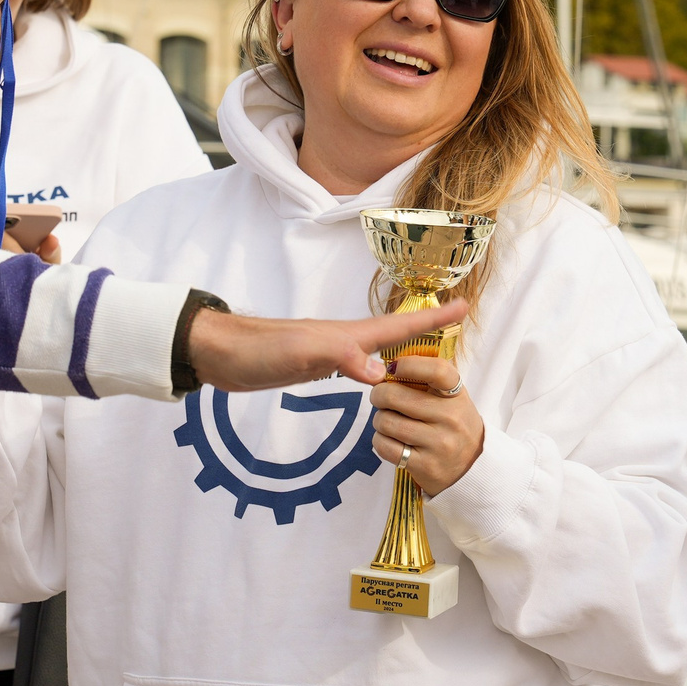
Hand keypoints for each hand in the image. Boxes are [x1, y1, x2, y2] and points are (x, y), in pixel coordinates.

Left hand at [186, 302, 469, 392]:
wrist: (221, 353)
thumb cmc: (260, 349)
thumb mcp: (303, 354)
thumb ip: (342, 359)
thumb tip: (382, 377)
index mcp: (350, 335)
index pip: (401, 326)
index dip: (433, 318)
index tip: (464, 304)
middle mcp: (345, 341)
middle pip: (396, 336)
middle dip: (427, 331)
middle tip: (456, 325)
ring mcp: (331, 353)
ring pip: (378, 352)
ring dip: (404, 352)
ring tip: (425, 357)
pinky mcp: (315, 367)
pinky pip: (358, 367)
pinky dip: (377, 371)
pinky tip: (374, 380)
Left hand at [371, 354, 482, 493]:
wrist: (472, 466)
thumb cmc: (453, 424)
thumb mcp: (451, 398)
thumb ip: (426, 380)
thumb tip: (387, 366)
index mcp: (456, 395)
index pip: (436, 370)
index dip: (408, 364)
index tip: (393, 367)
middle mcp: (451, 418)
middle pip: (395, 396)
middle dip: (379, 395)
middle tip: (380, 397)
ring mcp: (439, 444)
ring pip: (386, 422)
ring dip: (379, 420)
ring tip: (387, 421)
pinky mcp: (425, 466)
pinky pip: (385, 446)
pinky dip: (380, 440)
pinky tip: (389, 439)